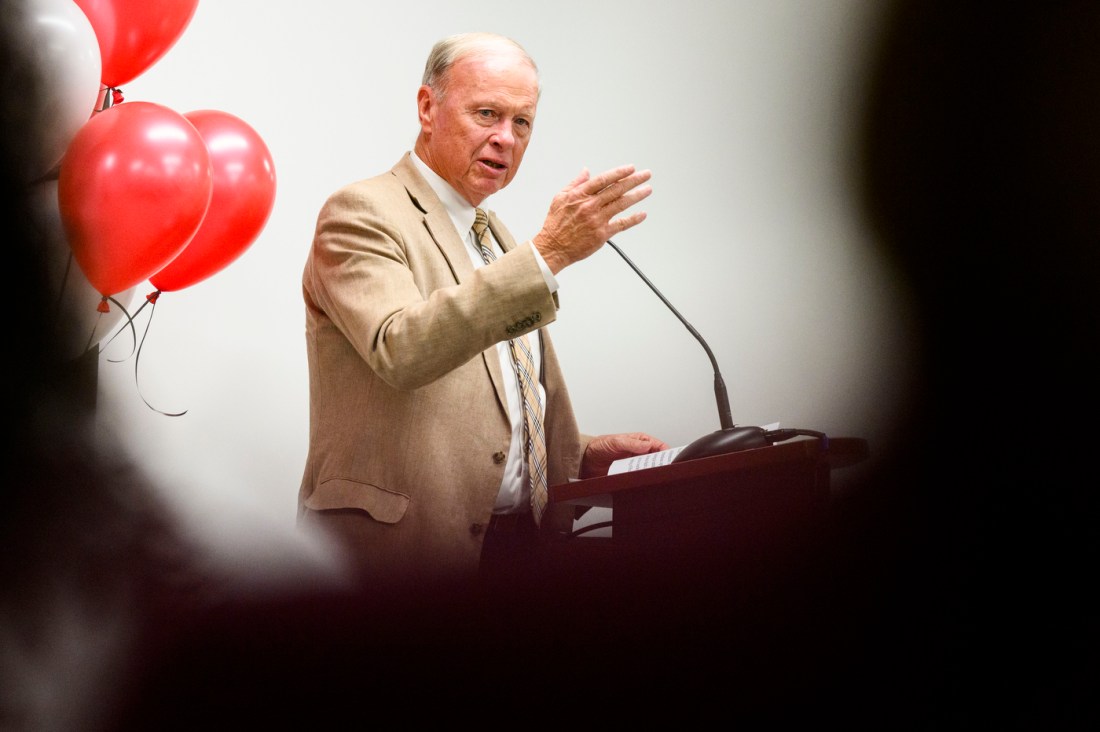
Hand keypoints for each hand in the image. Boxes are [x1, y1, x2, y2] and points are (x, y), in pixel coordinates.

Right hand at [532, 165, 651, 273]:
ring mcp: (597, 220)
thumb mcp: (560, 198)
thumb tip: (586, 172)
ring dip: (637, 195)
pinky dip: (633, 219)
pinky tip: (642, 214)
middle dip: (634, 180)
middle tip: (646, 174)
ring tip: (648, 189)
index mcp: (580, 195)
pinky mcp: (602, 234)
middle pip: (616, 189)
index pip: (604, 179)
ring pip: (621, 204)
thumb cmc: (556, 224)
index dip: (619, 172)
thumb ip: (575, 183)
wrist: (553, 247)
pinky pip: (621, 224)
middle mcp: (590, 206)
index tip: (631, 168)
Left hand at [580, 432, 669, 478]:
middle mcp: (639, 452)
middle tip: (663, 470)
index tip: (670, 458)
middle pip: (656, 459)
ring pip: (649, 470)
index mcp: (639, 441)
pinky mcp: (629, 475)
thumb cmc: (598, 446)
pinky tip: (643, 482)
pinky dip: (642, 480)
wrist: (585, 461)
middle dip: (661, 464)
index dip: (666, 452)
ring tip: (654, 476)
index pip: (658, 445)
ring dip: (652, 473)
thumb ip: (631, 443)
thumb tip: (646, 445)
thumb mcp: (615, 441)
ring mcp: (634, 464)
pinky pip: (639, 478)